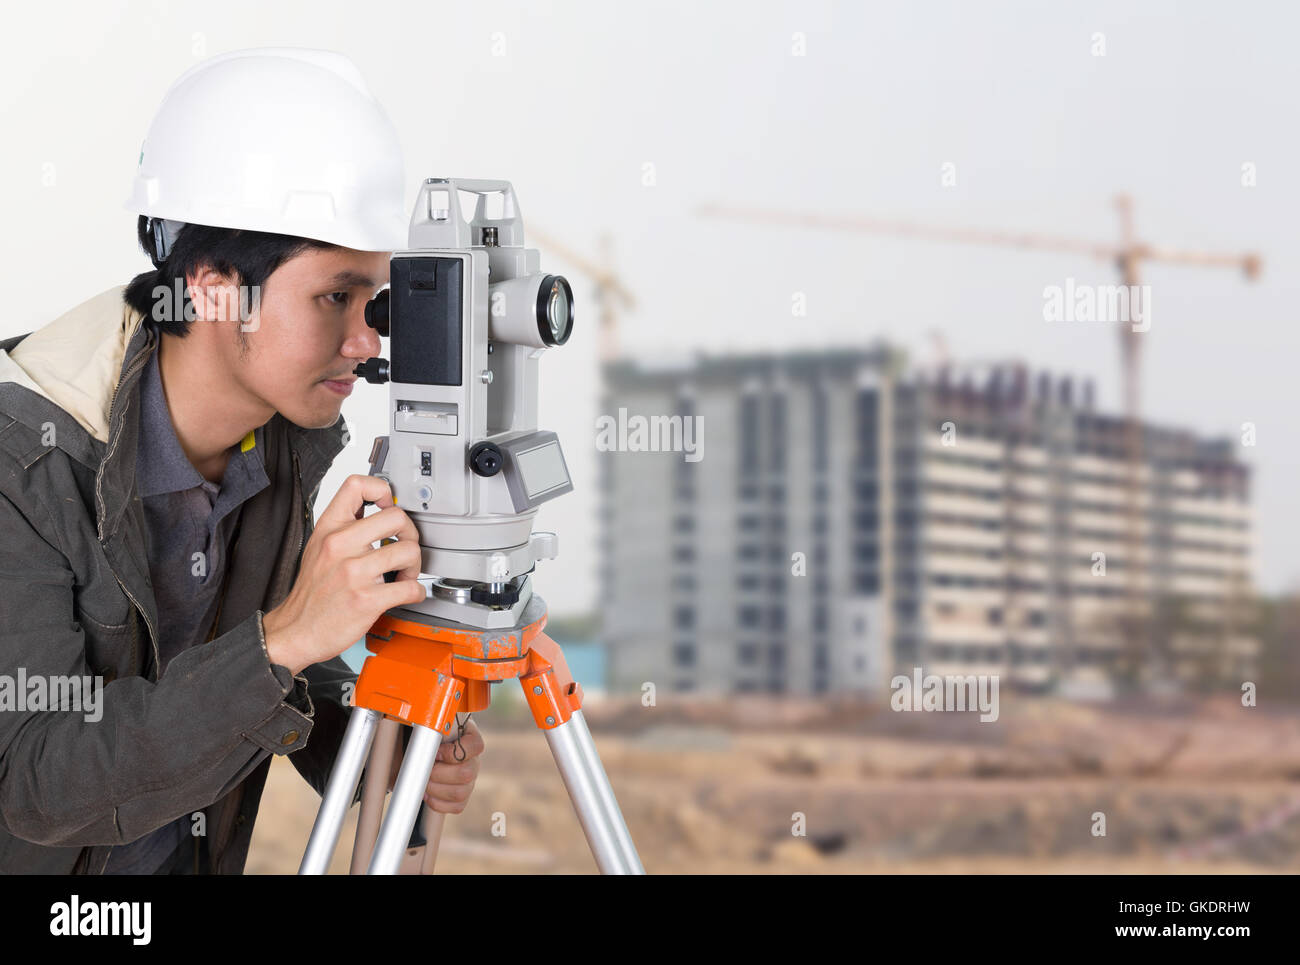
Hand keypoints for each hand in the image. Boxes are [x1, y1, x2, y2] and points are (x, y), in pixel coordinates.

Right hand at [263, 475, 425, 675]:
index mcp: (329, 529)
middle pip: (396, 516)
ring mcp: (354, 572)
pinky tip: (407, 593)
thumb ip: (345, 526)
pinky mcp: (366, 599)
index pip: (357, 485)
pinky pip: (410, 587)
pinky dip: (416, 592)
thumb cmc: (312, 591)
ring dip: (415, 565)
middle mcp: (340, 545)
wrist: (296, 630)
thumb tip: (378, 509)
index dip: (383, 490)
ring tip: (404, 574)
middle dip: (410, 533)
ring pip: (409, 550)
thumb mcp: (319, 547)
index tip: (389, 505)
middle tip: (404, 547)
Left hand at [423, 718, 483, 813]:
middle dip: (439, 774)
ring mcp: (470, 779)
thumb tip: (423, 734)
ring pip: (461, 793)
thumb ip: (431, 727)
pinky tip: (428, 793)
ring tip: (424, 782)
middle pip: (467, 774)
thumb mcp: (430, 725)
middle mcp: (473, 760)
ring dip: (436, 789)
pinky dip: (438, 803)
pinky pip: (457, 806)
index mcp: (470, 737)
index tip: (436, 753)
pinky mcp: (463, 796)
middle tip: (425, 770)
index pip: (476, 746)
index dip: (453, 753)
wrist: (421, 749)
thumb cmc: (426, 734)